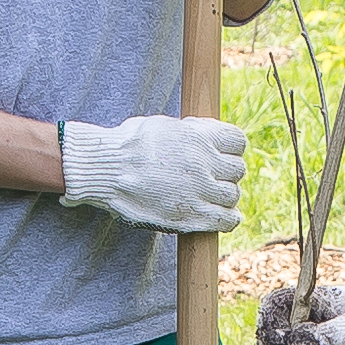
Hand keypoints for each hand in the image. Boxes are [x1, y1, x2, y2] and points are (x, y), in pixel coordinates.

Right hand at [57, 112, 246, 234]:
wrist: (107, 169)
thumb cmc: (127, 144)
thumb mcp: (163, 125)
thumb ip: (190, 131)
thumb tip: (203, 133)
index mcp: (199, 136)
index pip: (237, 141)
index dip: (230, 148)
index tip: (222, 154)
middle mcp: (205, 163)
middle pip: (237, 169)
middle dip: (226, 172)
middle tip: (212, 177)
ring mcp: (200, 191)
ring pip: (233, 195)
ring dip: (225, 196)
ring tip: (212, 196)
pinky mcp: (191, 216)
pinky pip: (226, 219)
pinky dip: (228, 218)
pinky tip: (223, 216)